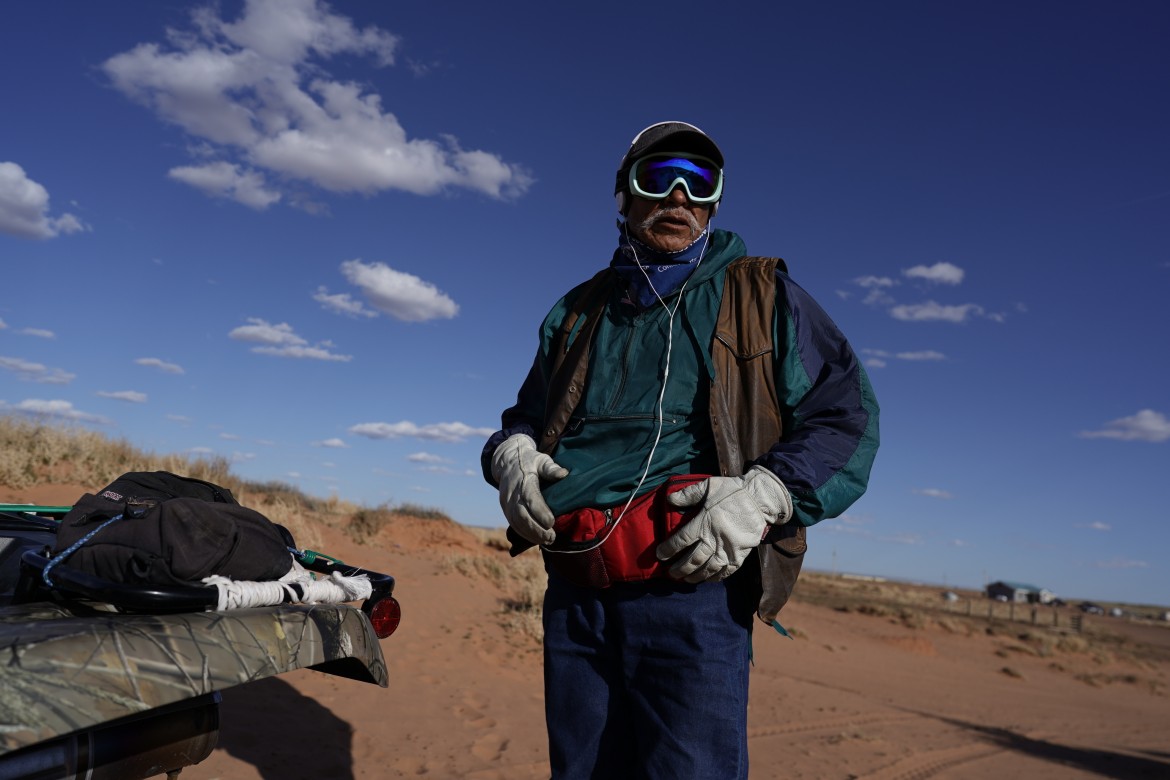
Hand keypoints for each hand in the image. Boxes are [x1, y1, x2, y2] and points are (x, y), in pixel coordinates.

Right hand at [490, 434, 568, 545]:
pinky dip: (523, 533)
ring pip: (516, 522)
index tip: (552, 522)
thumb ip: (551, 468)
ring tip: (547, 540)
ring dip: (530, 534)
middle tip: (552, 537)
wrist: (508, 461)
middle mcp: (512, 492)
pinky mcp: (505, 508)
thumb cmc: (531, 461)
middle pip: (521, 514)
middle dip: (536, 529)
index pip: (530, 498)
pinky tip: (535, 538)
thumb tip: (563, 474)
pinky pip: (512, 523)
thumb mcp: (541, 460)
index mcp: (523, 479)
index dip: (539, 512)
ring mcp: (506, 501)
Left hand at [656, 466, 792, 582]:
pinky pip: (727, 570)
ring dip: (696, 576)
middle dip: (680, 569)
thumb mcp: (708, 486)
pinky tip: (709, 579)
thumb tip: (669, 500)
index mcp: (704, 522)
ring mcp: (729, 549)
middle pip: (694, 559)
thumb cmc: (732, 491)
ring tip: (686, 580)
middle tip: (671, 574)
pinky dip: (717, 577)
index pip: (682, 540)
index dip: (669, 549)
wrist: (760, 499)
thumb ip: (688, 494)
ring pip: (709, 568)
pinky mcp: (741, 554)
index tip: (660, 555)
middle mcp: (715, 538)